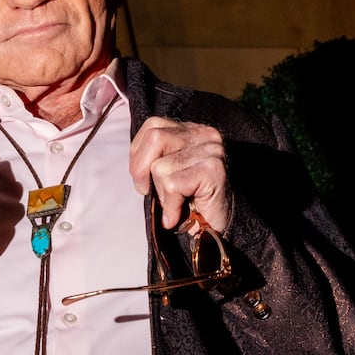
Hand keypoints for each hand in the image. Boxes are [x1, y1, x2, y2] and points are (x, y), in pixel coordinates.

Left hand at [129, 117, 229, 232]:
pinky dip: (170, 205)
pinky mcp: (212, 170)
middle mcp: (204, 134)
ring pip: (160, 167)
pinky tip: (178, 214)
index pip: (153, 126)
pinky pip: (172, 186)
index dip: (138, 153)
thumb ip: (152, 159)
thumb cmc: (190, 201)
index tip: (142, 178)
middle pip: (154, 138)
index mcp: (192, 130)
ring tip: (176, 203)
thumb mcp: (167, 173)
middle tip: (148, 192)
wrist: (219, 228)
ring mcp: (211, 150)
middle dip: (141, 169)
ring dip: (161, 193)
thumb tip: (135, 166)